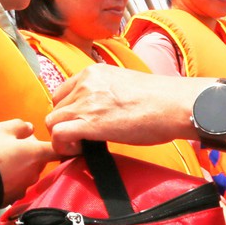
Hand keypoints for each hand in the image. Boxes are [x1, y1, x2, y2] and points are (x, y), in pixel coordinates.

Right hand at [0, 119, 57, 198]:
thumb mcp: (0, 129)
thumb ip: (19, 126)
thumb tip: (30, 128)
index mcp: (36, 154)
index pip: (57, 150)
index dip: (60, 146)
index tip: (62, 145)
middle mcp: (34, 172)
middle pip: (39, 160)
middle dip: (30, 152)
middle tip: (12, 145)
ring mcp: (24, 187)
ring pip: (27, 172)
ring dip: (19, 166)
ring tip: (1, 160)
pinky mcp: (12, 198)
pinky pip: (15, 184)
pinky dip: (10, 179)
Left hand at [44, 65, 195, 155]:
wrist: (173, 104)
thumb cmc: (158, 99)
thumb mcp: (124, 85)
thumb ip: (104, 93)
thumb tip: (101, 110)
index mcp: (92, 73)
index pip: (62, 93)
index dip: (68, 111)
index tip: (79, 123)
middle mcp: (85, 84)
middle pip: (56, 108)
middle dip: (64, 125)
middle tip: (81, 138)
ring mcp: (85, 103)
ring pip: (52, 121)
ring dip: (61, 137)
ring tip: (80, 146)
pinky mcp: (89, 123)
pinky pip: (58, 135)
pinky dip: (62, 146)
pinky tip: (78, 151)